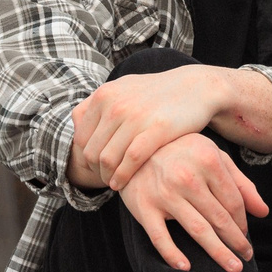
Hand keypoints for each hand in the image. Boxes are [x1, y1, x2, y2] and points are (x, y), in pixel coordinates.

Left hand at [75, 67, 221, 190]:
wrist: (195, 87)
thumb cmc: (158, 92)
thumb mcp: (124, 87)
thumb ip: (99, 102)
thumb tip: (76, 120)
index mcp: (104, 94)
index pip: (81, 138)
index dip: (86, 158)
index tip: (96, 167)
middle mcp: (115, 104)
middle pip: (91, 152)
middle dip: (96, 171)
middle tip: (106, 178)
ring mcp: (135, 117)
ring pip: (107, 159)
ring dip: (107, 177)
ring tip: (114, 183)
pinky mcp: (156, 130)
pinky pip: (130, 161)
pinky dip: (122, 177)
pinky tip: (123, 183)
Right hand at [120, 133, 269, 271]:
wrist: (135, 144)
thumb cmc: (182, 152)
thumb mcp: (213, 156)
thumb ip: (240, 183)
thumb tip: (263, 212)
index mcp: (208, 160)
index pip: (233, 201)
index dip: (243, 222)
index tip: (245, 235)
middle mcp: (187, 177)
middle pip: (219, 218)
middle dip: (236, 242)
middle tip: (246, 258)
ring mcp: (164, 193)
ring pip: (197, 230)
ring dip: (217, 252)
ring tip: (232, 267)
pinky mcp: (144, 206)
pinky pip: (160, 236)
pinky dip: (172, 254)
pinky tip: (186, 267)